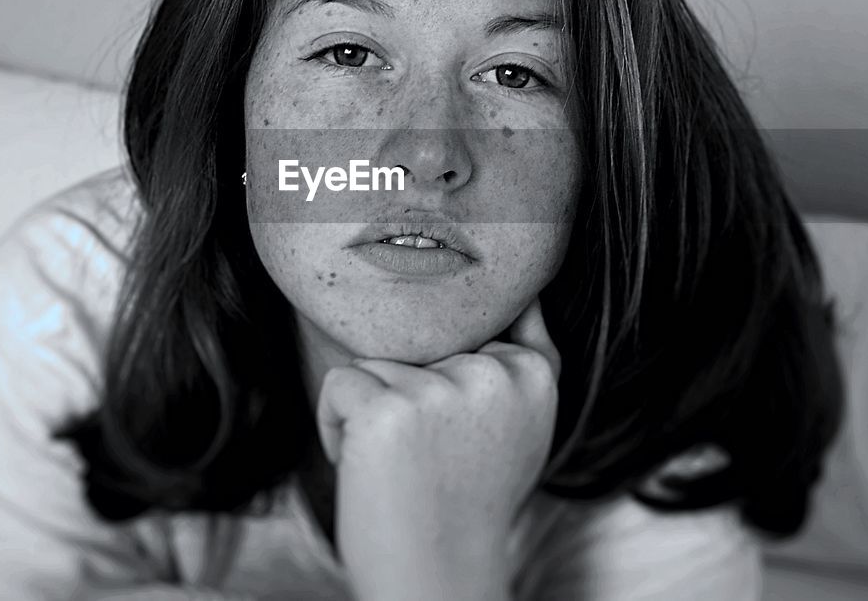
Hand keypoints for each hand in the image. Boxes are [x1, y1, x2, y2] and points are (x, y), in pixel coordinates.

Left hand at [315, 298, 560, 600]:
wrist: (439, 577)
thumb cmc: (471, 500)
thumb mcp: (524, 425)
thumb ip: (525, 358)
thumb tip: (525, 295)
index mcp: (531, 374)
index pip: (465, 328)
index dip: (444, 384)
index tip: (458, 440)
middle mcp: (491, 375)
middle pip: (414, 343)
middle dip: (407, 395)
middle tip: (428, 458)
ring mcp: (438, 390)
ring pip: (374, 363)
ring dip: (372, 413)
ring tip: (401, 465)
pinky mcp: (386, 410)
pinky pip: (339, 385)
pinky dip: (336, 427)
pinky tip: (371, 469)